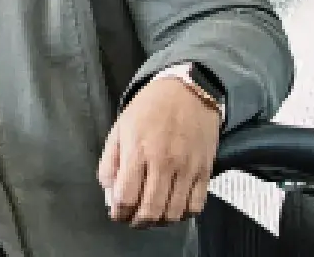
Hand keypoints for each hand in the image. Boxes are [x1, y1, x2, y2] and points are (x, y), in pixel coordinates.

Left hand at [98, 74, 222, 227]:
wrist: (188, 91)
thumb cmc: (150, 108)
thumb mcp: (120, 127)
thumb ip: (110, 161)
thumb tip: (109, 190)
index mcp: (138, 150)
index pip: (126, 196)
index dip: (119, 211)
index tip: (117, 212)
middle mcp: (163, 162)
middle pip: (150, 210)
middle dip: (137, 222)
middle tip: (132, 219)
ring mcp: (187, 168)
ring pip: (173, 213)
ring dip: (159, 222)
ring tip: (151, 216)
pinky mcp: (205, 171)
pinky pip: (196, 205)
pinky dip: (183, 214)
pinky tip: (173, 208)